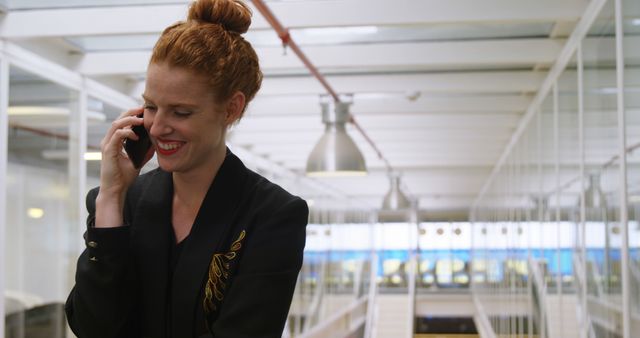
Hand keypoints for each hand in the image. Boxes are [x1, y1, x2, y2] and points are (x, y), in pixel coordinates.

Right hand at [95, 108, 151, 226]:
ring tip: (141, 120)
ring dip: (129, 120)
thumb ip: (145, 152)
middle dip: (131, 113)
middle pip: (118, 120)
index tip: (144, 112)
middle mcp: (109, 141)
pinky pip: (117, 136)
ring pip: (116, 125)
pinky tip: (136, 136)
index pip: (122, 123)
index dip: (132, 116)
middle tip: (143, 109)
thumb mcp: (138, 161)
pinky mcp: (108, 151)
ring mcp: (107, 145)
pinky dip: (126, 133)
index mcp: (114, 142)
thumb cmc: (123, 177)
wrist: (115, 190)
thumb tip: (156, 144)